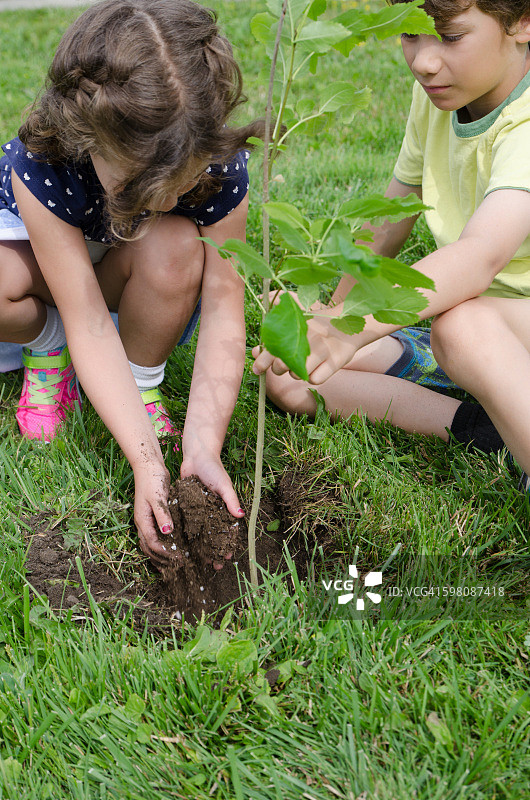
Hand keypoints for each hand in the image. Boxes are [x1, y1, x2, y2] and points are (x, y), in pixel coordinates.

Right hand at [133, 461, 172, 567]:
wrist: (148, 465)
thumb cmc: (152, 479)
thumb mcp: (158, 497)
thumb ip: (163, 515)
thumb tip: (168, 533)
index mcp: (142, 520)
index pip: (153, 544)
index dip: (166, 554)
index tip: (180, 559)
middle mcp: (142, 523)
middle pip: (149, 549)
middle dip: (162, 560)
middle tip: (177, 568)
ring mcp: (147, 520)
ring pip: (151, 544)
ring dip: (161, 555)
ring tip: (174, 565)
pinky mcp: (153, 516)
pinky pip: (156, 536)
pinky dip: (163, 544)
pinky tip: (175, 546)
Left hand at [181, 452, 243, 569]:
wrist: (196, 455)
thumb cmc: (214, 468)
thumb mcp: (224, 484)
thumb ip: (231, 499)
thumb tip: (240, 515)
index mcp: (224, 508)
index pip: (227, 531)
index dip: (227, 544)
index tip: (226, 558)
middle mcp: (212, 512)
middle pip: (214, 536)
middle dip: (214, 551)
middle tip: (212, 566)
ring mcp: (199, 511)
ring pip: (200, 533)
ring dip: (200, 547)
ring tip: (197, 562)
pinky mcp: (187, 507)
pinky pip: (187, 523)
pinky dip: (186, 534)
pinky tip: (182, 546)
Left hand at [253, 315, 359, 384]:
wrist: (347, 324)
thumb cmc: (313, 326)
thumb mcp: (294, 323)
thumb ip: (272, 335)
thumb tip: (254, 352)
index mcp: (294, 326)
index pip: (271, 348)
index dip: (261, 362)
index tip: (257, 370)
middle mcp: (308, 337)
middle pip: (280, 366)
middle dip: (278, 369)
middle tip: (283, 365)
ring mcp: (323, 349)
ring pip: (297, 375)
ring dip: (296, 373)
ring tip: (305, 363)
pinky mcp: (337, 359)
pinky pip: (315, 380)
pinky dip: (314, 377)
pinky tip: (317, 368)